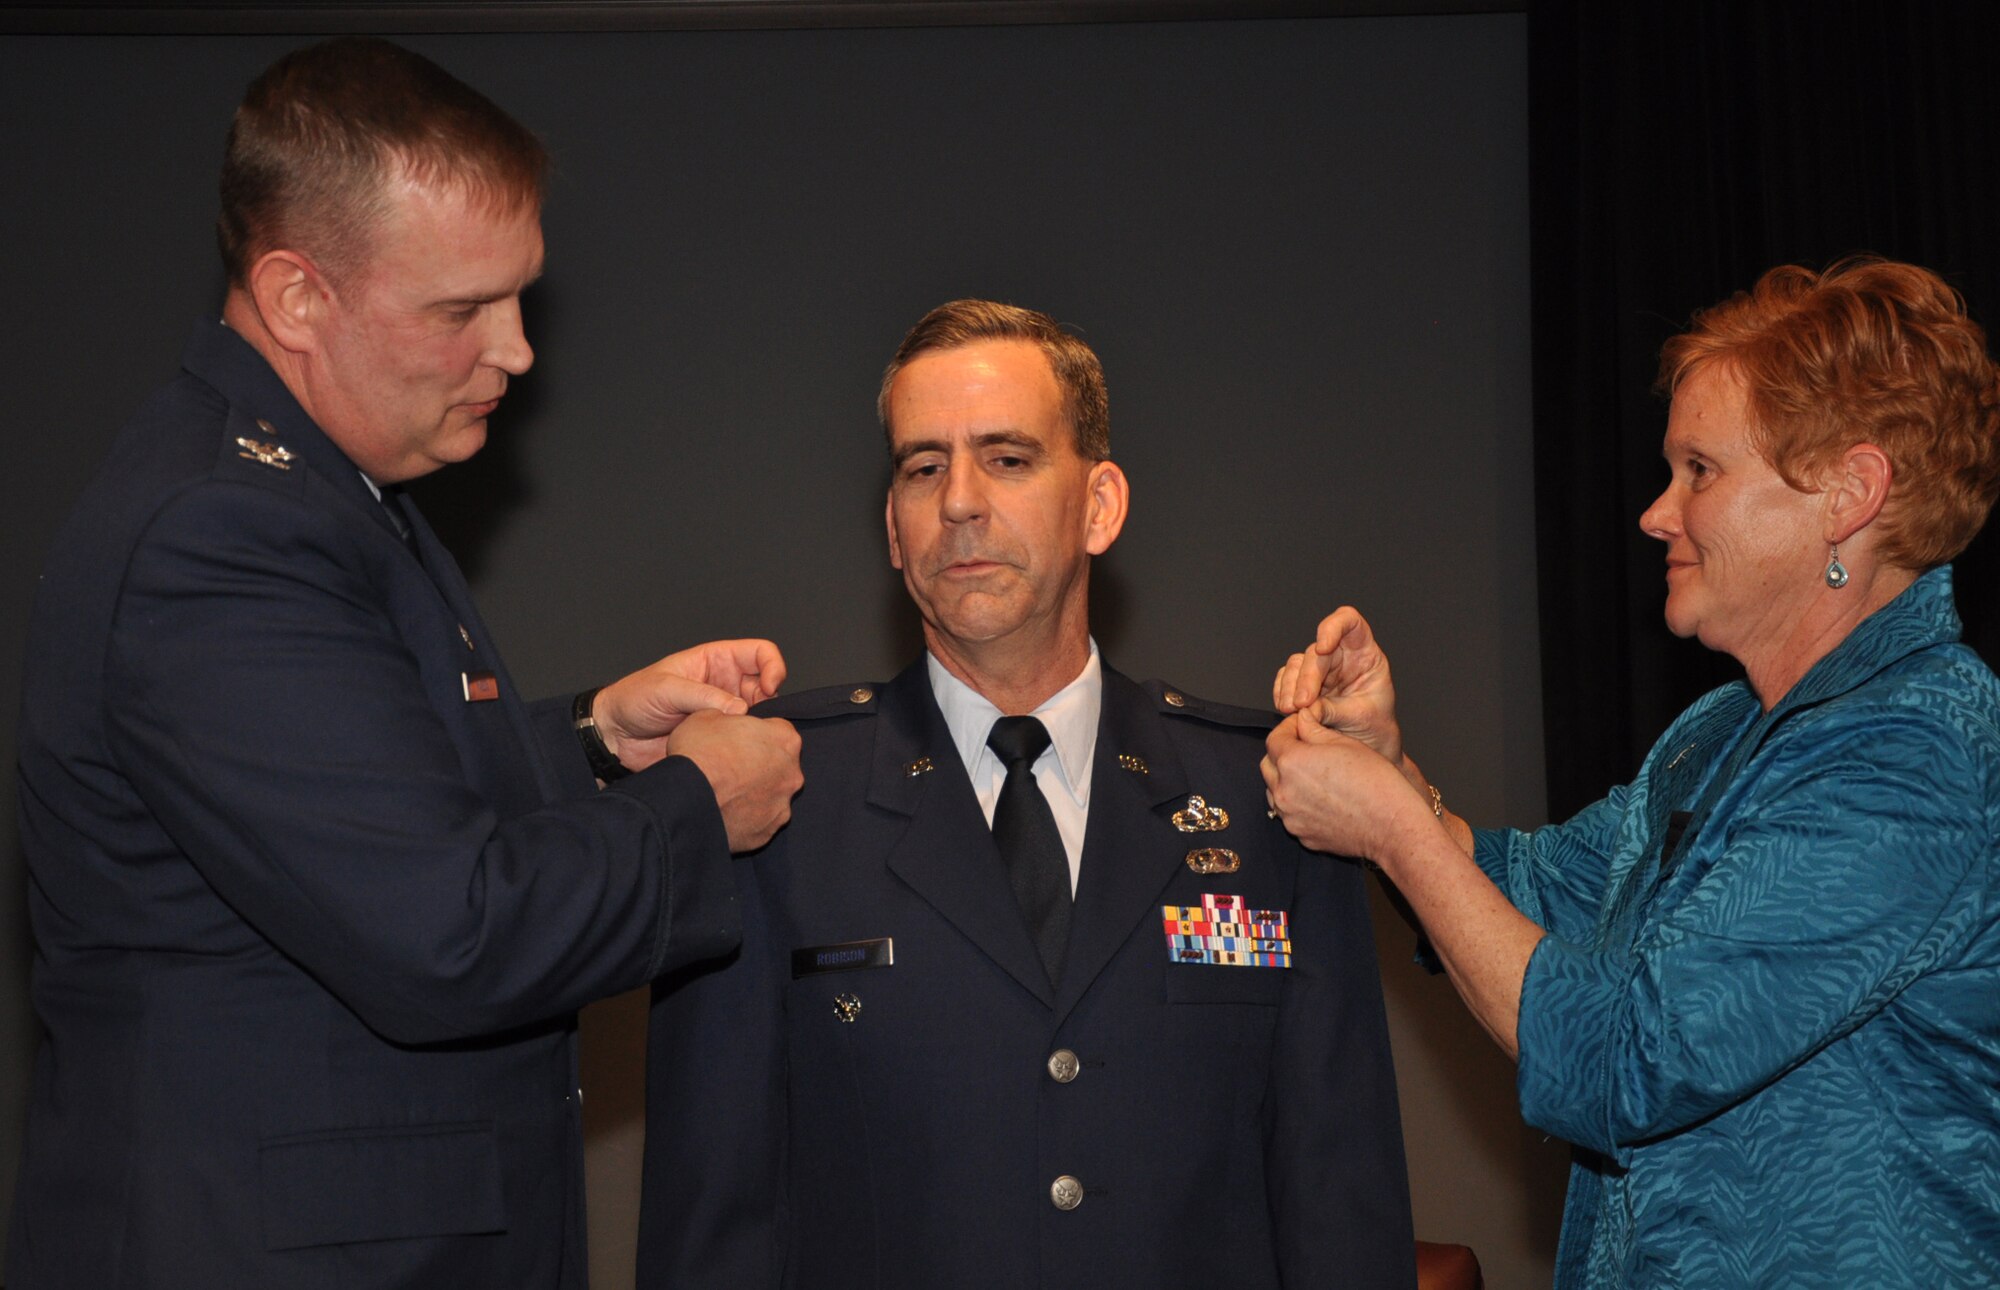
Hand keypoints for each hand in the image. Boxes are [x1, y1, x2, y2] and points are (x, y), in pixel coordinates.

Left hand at [594, 639, 787, 771]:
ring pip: (760, 716)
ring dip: (757, 726)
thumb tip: (741, 710)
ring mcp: (723, 713)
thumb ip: (703, 696)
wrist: (615, 736)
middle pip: (767, 686)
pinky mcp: (719, 739)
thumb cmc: (633, 700)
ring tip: (742, 736)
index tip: (769, 687)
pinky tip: (735, 752)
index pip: (760, 653)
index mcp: (715, 661)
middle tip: (756, 719)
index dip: (773, 666)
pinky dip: (746, 746)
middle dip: (769, 701)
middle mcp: (725, 685)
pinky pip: (744, 741)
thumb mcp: (666, 688)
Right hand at [664, 710, 803, 852]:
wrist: (686, 800)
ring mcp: (781, 806)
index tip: (740, 740)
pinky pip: (759, 820)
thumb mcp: (706, 716)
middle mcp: (791, 774)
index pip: (778, 731)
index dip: (757, 734)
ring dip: (754, 792)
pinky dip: (746, 816)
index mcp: (784, 740)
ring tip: (725, 791)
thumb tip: (729, 719)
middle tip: (731, 766)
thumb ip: (728, 715)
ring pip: (771, 794)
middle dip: (760, 764)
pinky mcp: (767, 832)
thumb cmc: (698, 755)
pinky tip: (725, 811)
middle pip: (779, 765)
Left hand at [1260, 709, 1427, 863]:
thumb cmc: (1376, 783)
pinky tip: (1322, 800)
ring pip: (1276, 791)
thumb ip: (1314, 729)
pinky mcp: (1301, 834)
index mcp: (1292, 762)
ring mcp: (1290, 817)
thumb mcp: (1345, 743)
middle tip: (1307, 750)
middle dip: (1283, 754)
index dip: (1288, 728)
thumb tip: (1301, 718)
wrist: (1392, 826)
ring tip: (1315, 777)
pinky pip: (1290, 814)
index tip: (1302, 727)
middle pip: (1269, 765)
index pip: (1274, 739)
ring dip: (1287, 780)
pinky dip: (1298, 804)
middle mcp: (1284, 791)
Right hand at [1271, 607, 1402, 765]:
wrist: (1366, 747)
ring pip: (1296, 664)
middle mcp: (1341, 657)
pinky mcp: (1303, 684)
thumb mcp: (1361, 717)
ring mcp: (1321, 670)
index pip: (1349, 623)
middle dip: (1306, 678)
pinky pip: (1285, 679)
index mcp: (1364, 655)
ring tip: (1292, 711)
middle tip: (1302, 704)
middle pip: (1316, 652)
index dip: (1333, 627)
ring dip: (1290, 687)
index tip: (1324, 648)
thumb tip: (1307, 707)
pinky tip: (1285, 708)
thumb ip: (1334, 709)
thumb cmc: (1374, 728)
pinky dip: (1281, 692)